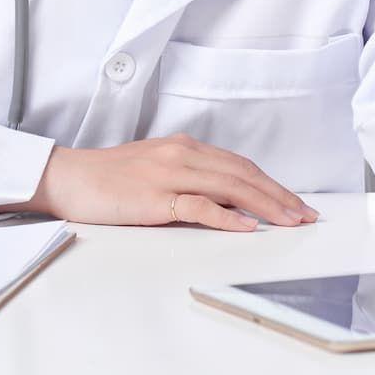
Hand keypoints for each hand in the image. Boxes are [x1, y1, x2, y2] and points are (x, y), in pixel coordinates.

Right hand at [0, 138, 318, 231]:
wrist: (68, 177)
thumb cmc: (109, 180)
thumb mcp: (157, 172)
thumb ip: (190, 180)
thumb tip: (228, 203)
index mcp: (184, 148)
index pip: (240, 165)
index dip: (272, 185)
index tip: (296, 204)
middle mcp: (182, 154)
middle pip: (243, 174)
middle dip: (280, 196)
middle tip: (306, 216)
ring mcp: (169, 174)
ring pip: (229, 186)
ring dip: (265, 204)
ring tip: (290, 221)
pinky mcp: (155, 197)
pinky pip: (198, 205)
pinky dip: (226, 215)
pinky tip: (247, 226)